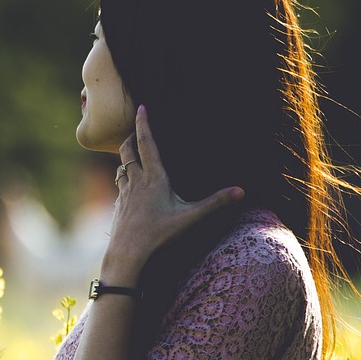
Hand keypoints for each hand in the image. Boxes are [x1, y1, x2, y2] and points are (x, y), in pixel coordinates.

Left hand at [102, 106, 243, 281]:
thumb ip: (215, 203)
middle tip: (137, 127)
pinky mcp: (118, 204)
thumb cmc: (159, 233)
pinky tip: (132, 184)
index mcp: (154, 177)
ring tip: (134, 152)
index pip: (146, 143)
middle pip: (127, 149)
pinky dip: (125, 177)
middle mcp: (136, 180)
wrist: (128, 252)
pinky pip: (121, 184)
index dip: (144, 123)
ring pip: (121, 166)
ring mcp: (124, 192)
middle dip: (131, 136)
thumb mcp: (190, 217)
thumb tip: (242, 191)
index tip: (141, 107)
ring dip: (126, 156)